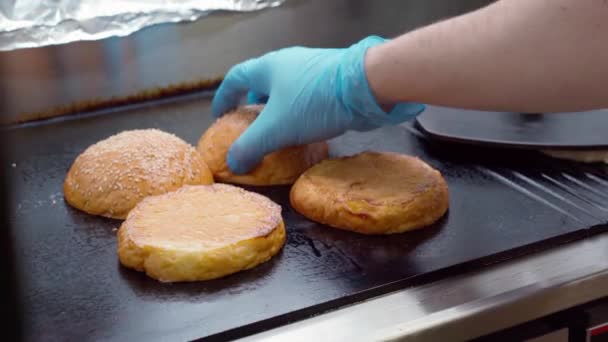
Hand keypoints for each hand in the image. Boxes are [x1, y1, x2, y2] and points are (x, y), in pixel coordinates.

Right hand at [211, 36, 424, 173]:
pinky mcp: (331, 81)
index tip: (218, 116)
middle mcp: (288, 63)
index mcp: (268, 68)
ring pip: (285, 91)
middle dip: (252, 107)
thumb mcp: (275, 129)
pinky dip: (298, 114)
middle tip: (249, 127)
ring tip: (277, 133)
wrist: (366, 87)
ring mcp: (312, 70)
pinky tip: (305, 131)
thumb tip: (233, 162)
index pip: (235, 78)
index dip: (223, 97)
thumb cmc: (314, 102)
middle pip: (261, 84)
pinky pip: (306, 98)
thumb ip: (250, 146)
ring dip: (277, 111)